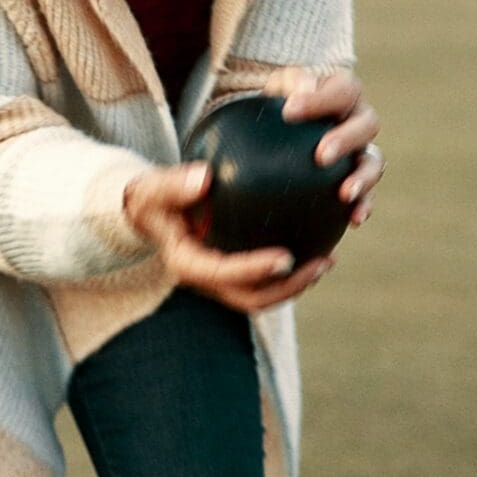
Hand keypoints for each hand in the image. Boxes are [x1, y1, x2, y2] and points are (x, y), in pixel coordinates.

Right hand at [123, 164, 331, 312]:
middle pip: (252, 298)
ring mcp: (222, 281)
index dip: (256, 270)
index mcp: (187, 264)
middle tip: (321, 263)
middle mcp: (206, 280)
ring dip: (297, 284)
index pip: (225, 274)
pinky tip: (316, 247)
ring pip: (264, 295)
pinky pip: (266, 280)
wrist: (149, 212)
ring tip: (327, 260)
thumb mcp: (155, 187)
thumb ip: (175, 184)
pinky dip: (292, 271)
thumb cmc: (153, 197)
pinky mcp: (234, 273)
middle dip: (289, 288)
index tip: (287, 256)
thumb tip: (206, 178)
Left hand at [264, 66, 383, 227]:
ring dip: (363, 178)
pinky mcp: (358, 178)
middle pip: (367, 126)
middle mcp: (360, 119)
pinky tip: (353, 220)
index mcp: (344, 90)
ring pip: (374, 162)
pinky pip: (368, 193)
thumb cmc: (281, 100)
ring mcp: (362, 149)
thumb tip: (301, 91)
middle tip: (321, 156)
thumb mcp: (280, 85)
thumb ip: (289, 82)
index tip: (289, 112)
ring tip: (345, 194)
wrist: (284, 125)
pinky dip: (364, 205)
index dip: (321, 100)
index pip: (342, 90)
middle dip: (346, 141)